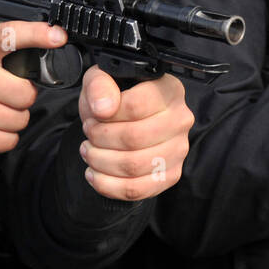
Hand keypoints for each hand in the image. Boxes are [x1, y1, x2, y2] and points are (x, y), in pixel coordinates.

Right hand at [0, 21, 67, 155]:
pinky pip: (8, 141)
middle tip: (10, 92)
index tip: (57, 36)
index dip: (38, 34)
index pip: (9, 35)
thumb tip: (32, 42)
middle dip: (24, 94)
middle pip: (26, 92)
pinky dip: (5, 136)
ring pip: (20, 119)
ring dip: (15, 116)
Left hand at [77, 67, 193, 200]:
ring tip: (89, 151)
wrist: (125, 119)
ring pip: (134, 166)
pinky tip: (94, 174)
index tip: (93, 116)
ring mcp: (179, 149)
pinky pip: (138, 189)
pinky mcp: (171, 174)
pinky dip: (109, 186)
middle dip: (100, 139)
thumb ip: (99, 85)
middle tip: (88, 134)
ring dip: (101, 161)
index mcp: (169, 90)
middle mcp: (181, 119)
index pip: (136, 106)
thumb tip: (104, 109)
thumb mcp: (101, 79)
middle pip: (134, 138)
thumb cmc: (114, 97)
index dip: (106, 115)